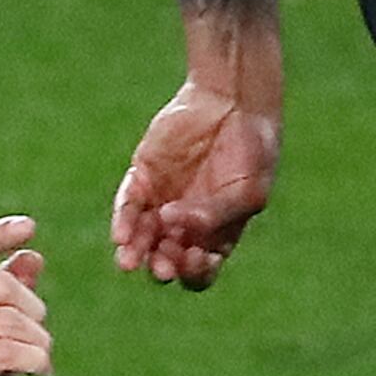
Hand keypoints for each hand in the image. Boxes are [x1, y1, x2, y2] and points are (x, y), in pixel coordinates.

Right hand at [0, 218, 52, 375]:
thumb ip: (10, 297)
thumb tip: (32, 255)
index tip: (29, 227)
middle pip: (3, 287)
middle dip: (35, 312)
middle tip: (42, 341)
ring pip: (11, 322)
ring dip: (40, 345)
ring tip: (41, 363)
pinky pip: (10, 352)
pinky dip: (37, 363)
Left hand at [111, 78, 282, 288]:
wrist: (234, 102)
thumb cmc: (253, 150)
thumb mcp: (249, 190)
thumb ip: (218, 215)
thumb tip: (180, 228)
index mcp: (218, 233)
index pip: (201, 269)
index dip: (195, 273)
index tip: (194, 257)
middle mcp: (187, 223)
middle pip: (168, 258)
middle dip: (163, 265)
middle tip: (162, 263)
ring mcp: (163, 200)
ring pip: (142, 237)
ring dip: (136, 252)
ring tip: (129, 261)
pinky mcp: (143, 176)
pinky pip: (128, 204)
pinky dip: (124, 221)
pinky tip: (121, 236)